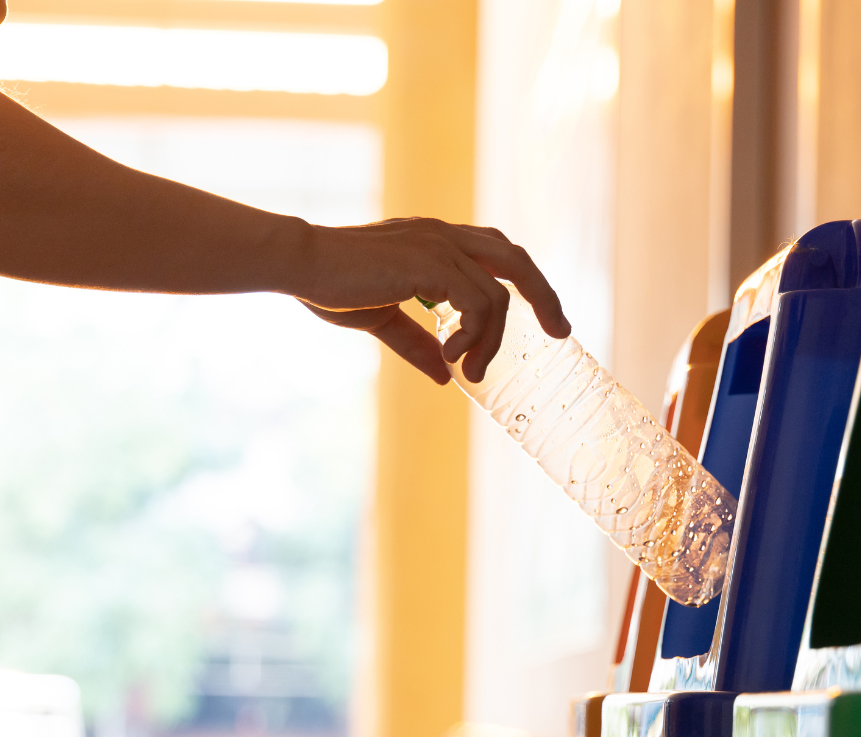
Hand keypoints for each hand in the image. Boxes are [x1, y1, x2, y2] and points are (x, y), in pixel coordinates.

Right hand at [298, 218, 569, 384]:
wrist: (300, 264)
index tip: (544, 319)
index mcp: (435, 241)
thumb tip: (445, 376)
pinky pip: (479, 303)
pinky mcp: (431, 264)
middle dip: (544, 296)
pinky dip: (476, 336)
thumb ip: (417, 342)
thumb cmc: (330, 285)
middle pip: (516, 258)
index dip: (525, 281)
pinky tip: (452, 357)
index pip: (497, 252)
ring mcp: (439, 246)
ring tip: (471, 372)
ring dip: (492, 341)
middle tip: (560, 334)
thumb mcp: (381, 319)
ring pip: (499, 294)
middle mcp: (443, 236)